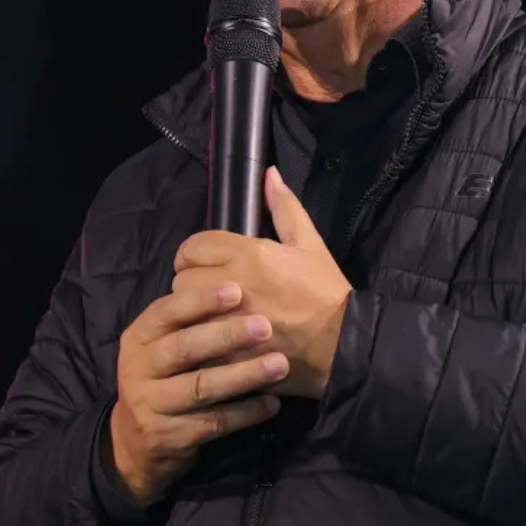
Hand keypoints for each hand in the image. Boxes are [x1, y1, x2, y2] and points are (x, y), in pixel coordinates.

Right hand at [107, 284, 288, 505]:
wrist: (136, 439)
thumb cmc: (164, 375)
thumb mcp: (163, 342)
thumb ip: (188, 314)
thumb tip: (235, 275)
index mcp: (140, 335)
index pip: (167, 311)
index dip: (200, 300)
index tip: (237, 290)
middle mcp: (139, 367)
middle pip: (185, 348)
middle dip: (227, 335)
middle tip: (266, 326)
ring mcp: (151, 403)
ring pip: (202, 387)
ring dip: (244, 375)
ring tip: (280, 365)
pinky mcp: (169, 436)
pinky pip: (214, 422)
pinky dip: (246, 412)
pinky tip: (272, 403)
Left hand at [172, 167, 351, 398]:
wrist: (343, 343)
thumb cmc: (325, 290)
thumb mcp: (309, 243)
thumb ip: (285, 207)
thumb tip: (269, 174)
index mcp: (250, 253)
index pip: (194, 246)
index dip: (193, 254)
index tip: (203, 264)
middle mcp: (234, 283)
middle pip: (182, 279)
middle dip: (190, 283)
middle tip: (207, 290)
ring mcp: (229, 320)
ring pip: (185, 312)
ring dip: (191, 313)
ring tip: (208, 316)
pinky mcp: (229, 351)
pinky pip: (196, 341)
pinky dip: (200, 339)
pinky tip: (214, 339)